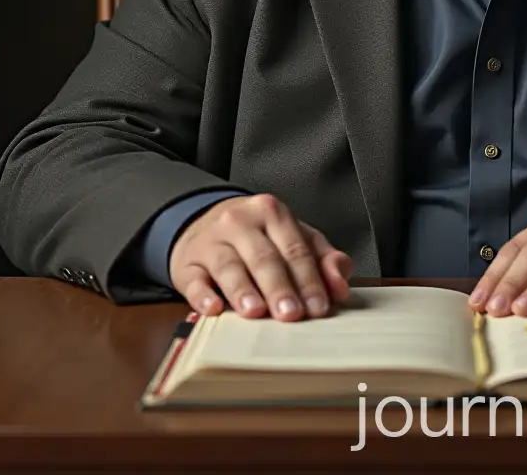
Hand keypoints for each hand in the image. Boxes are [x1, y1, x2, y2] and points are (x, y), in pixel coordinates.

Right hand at [168, 194, 352, 320]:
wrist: (203, 222)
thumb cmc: (258, 237)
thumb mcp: (293, 237)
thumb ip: (322, 258)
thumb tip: (340, 285)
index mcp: (273, 213)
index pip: (295, 249)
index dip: (309, 279)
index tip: (319, 307)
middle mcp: (241, 222)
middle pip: (264, 257)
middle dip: (280, 287)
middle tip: (292, 314)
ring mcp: (211, 241)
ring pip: (229, 266)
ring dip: (243, 290)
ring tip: (256, 312)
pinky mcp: (186, 263)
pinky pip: (194, 280)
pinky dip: (202, 296)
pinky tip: (213, 309)